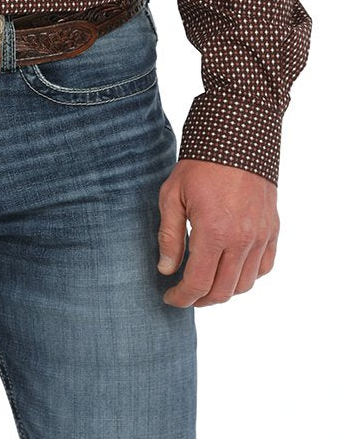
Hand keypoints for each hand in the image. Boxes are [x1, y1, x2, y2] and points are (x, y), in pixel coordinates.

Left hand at [157, 159, 278, 307]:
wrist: (237, 139)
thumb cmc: (200, 165)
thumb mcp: (172, 196)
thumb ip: (169, 236)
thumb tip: (166, 269)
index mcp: (214, 233)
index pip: (198, 283)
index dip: (182, 297)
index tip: (170, 298)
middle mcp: (242, 240)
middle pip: (223, 291)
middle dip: (201, 299)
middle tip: (186, 295)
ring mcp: (261, 236)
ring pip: (245, 284)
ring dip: (224, 291)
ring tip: (206, 283)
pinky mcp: (272, 229)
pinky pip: (265, 266)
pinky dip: (248, 276)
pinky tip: (231, 269)